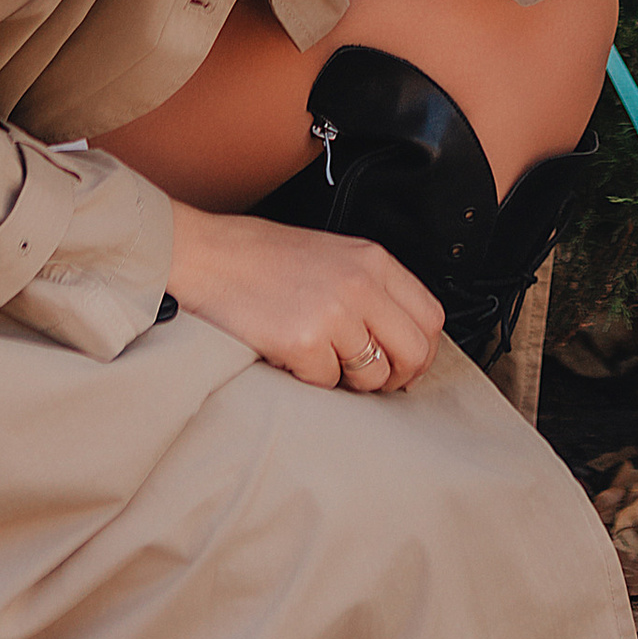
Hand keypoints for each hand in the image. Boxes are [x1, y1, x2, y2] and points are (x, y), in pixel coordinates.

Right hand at [159, 204, 444, 392]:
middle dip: (398, 377)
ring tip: (320, 359)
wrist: (207, 255)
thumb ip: (371, 289)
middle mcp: (360, 284)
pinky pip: (326, 383)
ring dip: (350, 381)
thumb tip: (401, 340)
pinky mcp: (303, 342)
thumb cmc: (262, 257)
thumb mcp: (333, 256)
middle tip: (372, 382)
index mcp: (372, 260)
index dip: (422, 351)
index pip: (430, 317)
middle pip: (414, 351)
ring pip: (373, 376)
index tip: (404, 365)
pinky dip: (309, 378)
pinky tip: (289, 353)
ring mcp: (333, 313)